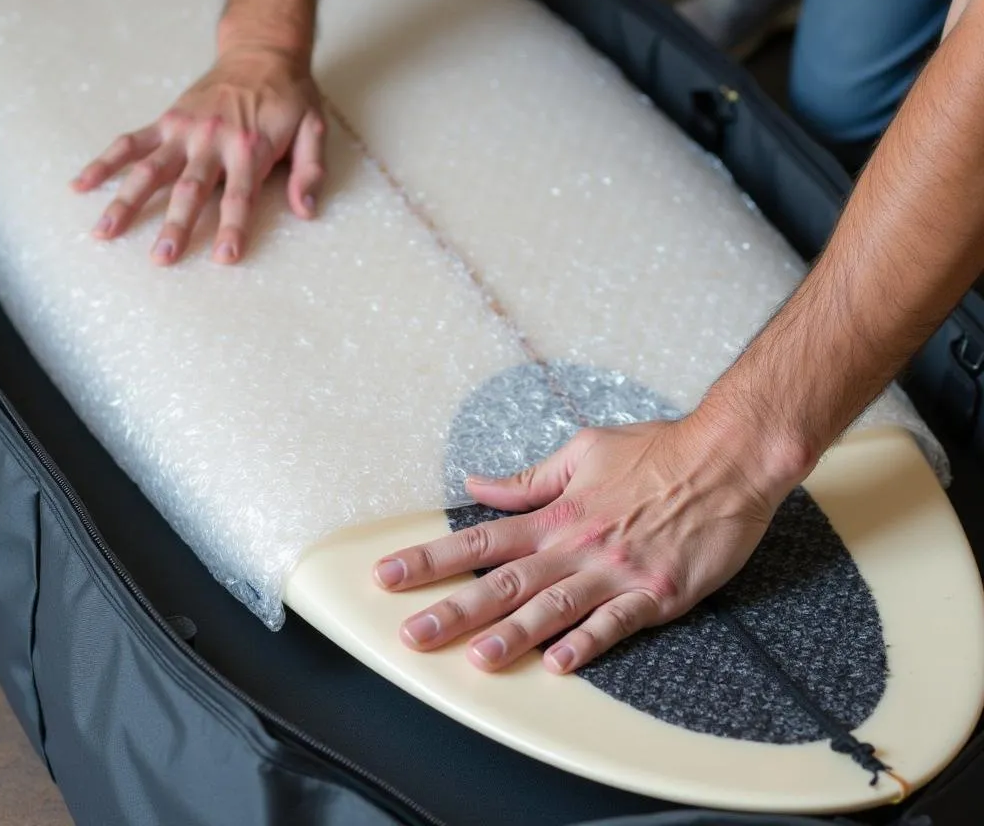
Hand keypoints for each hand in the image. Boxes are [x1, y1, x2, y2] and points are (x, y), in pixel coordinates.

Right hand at [71, 44, 325, 264]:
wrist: (261, 51)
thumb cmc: (290, 98)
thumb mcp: (314, 128)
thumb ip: (310, 170)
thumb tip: (306, 210)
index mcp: (250, 147)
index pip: (240, 197)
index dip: (233, 227)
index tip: (224, 257)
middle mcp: (212, 140)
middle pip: (190, 190)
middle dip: (175, 225)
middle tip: (161, 258)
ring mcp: (184, 130)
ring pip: (150, 170)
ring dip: (126, 201)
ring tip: (105, 232)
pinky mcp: (167, 120)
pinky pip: (130, 143)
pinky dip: (104, 162)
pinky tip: (81, 184)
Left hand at [373, 416, 779, 673]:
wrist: (724, 458)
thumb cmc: (655, 451)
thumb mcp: (583, 451)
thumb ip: (528, 480)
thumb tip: (476, 482)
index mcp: (556, 513)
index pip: (481, 538)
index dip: (431, 558)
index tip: (388, 574)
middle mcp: (578, 544)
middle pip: (506, 581)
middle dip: (455, 609)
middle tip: (411, 635)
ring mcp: (616, 570)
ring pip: (556, 606)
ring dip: (515, 634)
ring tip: (477, 658)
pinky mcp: (656, 591)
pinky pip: (618, 621)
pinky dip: (590, 641)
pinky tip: (563, 662)